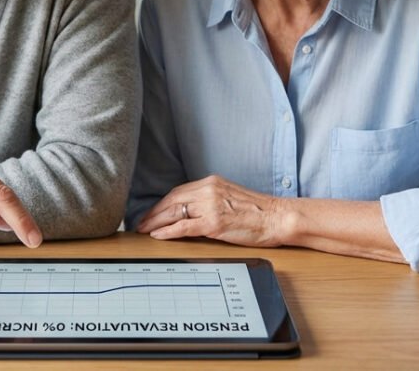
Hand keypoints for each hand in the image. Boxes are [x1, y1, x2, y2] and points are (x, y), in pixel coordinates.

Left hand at [135, 175, 284, 246]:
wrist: (278, 217)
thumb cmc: (259, 212)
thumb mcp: (230, 197)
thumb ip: (210, 200)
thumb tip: (192, 211)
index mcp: (212, 182)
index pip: (178, 192)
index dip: (162, 204)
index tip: (152, 212)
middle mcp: (208, 190)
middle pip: (172, 200)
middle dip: (154, 213)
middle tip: (140, 223)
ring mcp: (211, 206)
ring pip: (174, 212)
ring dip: (156, 222)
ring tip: (144, 230)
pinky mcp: (214, 223)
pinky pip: (184, 227)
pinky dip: (168, 231)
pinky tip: (158, 235)